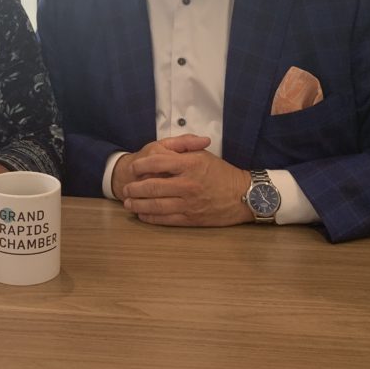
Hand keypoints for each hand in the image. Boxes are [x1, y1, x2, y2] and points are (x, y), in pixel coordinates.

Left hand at [120, 135, 253, 226]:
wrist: (243, 196)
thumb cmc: (222, 173)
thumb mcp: (204, 154)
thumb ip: (183, 148)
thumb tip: (163, 148)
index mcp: (190, 165)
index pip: (158, 163)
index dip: (141, 165)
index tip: (133, 167)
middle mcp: (187, 184)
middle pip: (153, 187)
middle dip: (135, 188)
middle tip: (126, 188)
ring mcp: (189, 203)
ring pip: (156, 205)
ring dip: (139, 205)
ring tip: (128, 203)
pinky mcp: (191, 219)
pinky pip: (166, 220)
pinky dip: (151, 218)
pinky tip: (143, 215)